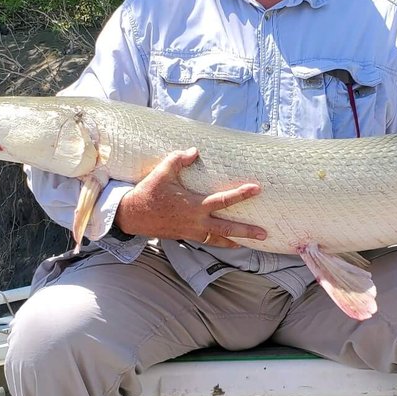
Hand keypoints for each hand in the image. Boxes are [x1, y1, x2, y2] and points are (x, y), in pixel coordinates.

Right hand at [115, 147, 266, 245]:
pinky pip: (207, 241)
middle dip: (246, 232)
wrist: (132, 216)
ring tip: (250, 244)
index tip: (256, 189)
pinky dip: (219, 243)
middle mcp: (195, 222)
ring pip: (217, 240)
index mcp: (193, 206)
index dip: (240, 194)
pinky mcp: (185, 236)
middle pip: (227, 229)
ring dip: (235, 242)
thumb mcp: (162, 172)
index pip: (222, 200)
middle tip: (264, 234)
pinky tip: (227, 242)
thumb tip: (195, 151)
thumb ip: (179, 160)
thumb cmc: (148, 193)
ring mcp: (191, 232)